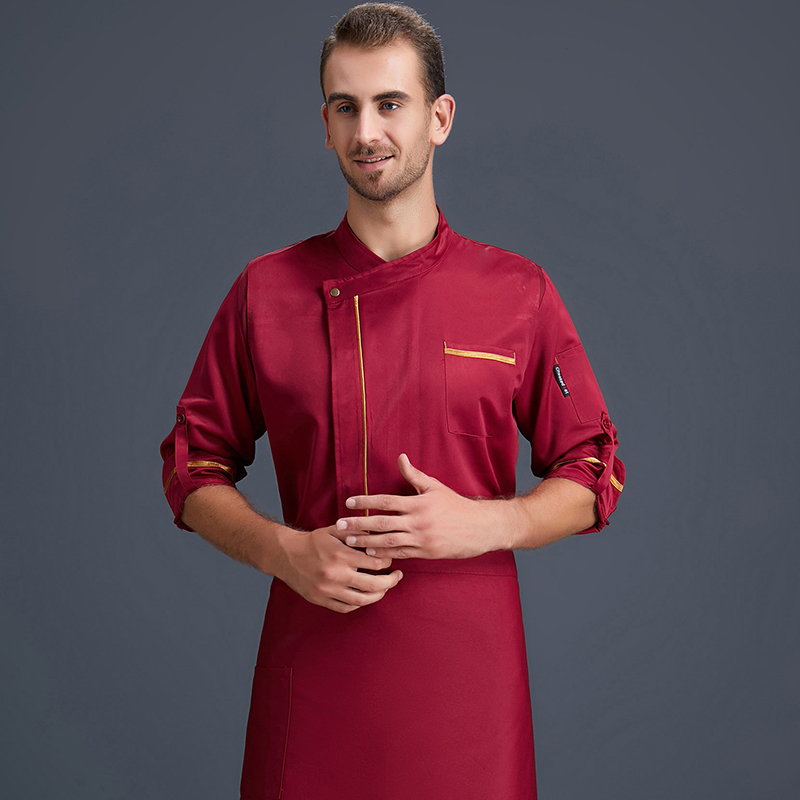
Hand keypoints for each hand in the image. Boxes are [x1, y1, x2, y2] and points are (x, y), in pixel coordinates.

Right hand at [277, 524, 402, 613]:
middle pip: (373, 585)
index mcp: (340, 555)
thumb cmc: (312, 541)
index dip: (387, 561)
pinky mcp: (321, 600)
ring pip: (361, 600)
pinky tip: (365, 596)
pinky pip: (346, 607)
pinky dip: (359, 604)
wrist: (286, 555)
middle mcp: (335, 574)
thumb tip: (378, 533)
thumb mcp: (334, 530)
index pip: (374, 562)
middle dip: (390, 582)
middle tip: (396, 577)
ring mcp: (328, 590)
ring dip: (378, 595)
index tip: (391, 560)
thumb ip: (356, 532)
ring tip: (384, 588)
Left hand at [334, 454, 514, 559]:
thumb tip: (400, 458)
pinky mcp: (426, 552)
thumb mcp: (435, 487)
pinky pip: (401, 553)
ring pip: (388, 541)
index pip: (385, 502)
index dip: (365, 502)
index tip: (348, 502)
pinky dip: (385, 553)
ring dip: (366, 542)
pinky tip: (371, 553)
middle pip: (381, 523)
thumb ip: (414, 475)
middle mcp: (417, 521)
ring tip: (349, 542)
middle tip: (339, 526)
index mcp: (418, 503)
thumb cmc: (456, 505)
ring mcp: (421, 538)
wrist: (480, 527)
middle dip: (358, 524)